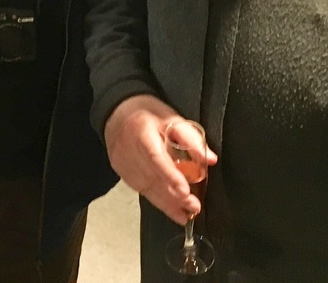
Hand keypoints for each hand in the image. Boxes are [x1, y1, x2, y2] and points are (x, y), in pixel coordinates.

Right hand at [103, 95, 217, 224]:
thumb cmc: (147, 113)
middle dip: (173, 195)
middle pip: (152, 177)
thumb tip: (210, 160)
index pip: (156, 157)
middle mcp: (129, 149)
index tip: (184, 191)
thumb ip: (190, 138)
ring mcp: (122, 163)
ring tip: (186, 214)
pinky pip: (141, 189)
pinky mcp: (121, 172)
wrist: (116, 113)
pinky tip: (172, 209)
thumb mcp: (171, 118)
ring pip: (146, 187)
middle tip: (194, 207)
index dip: (170, 175)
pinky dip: (157, 200)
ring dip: (167, 203)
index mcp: (141, 131)